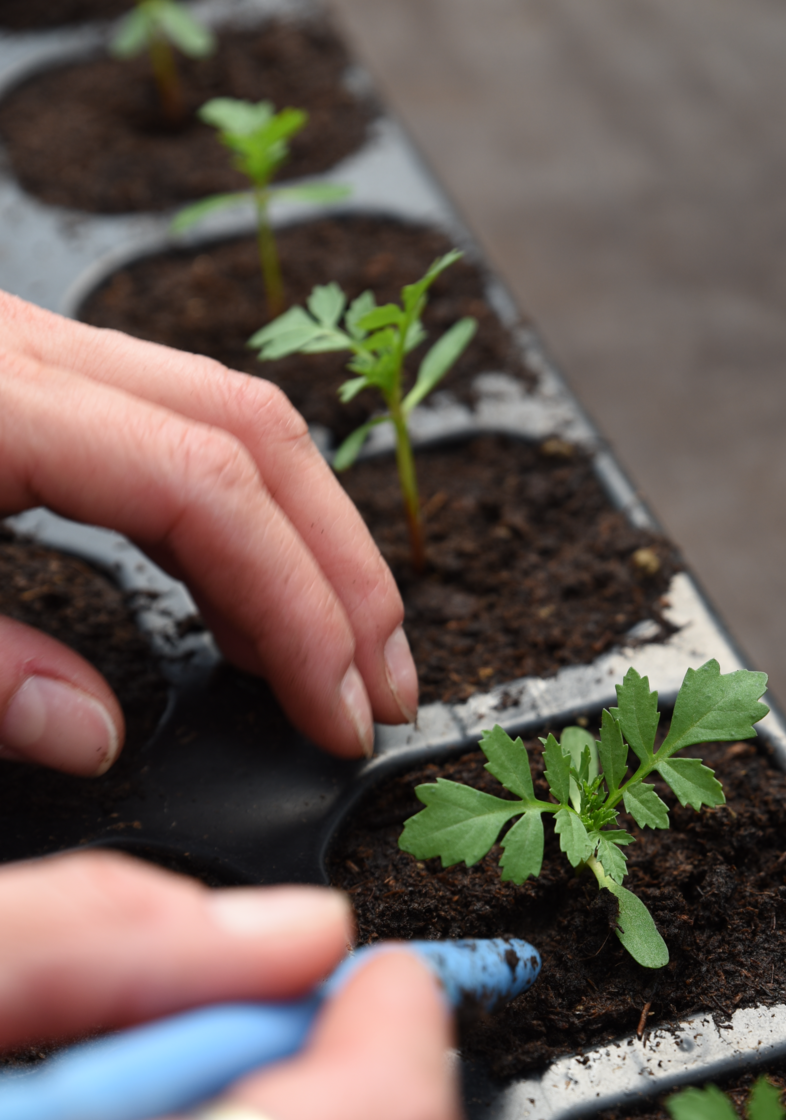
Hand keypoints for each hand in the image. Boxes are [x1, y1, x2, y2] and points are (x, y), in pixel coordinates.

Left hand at [0, 291, 417, 773]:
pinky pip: (171, 428)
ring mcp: (29, 351)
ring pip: (226, 419)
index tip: (336, 713)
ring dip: (304, 541)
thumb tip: (93, 734)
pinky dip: (235, 519)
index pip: (208, 489)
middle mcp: (26, 351)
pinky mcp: (24, 374)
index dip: (298, 609)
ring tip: (334, 658)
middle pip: (254, 433)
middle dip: (343, 571)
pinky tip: (244, 604)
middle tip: (383, 686)